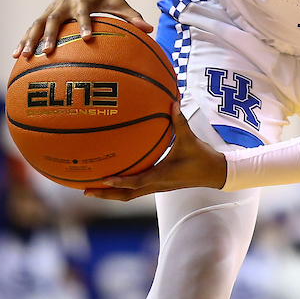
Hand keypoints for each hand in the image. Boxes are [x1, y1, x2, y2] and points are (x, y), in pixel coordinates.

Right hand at [15, 0, 152, 57]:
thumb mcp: (118, 1)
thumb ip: (133, 16)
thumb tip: (150, 30)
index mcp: (83, 2)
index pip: (84, 14)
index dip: (85, 25)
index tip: (87, 38)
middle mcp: (65, 5)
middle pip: (55, 20)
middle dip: (50, 36)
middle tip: (48, 52)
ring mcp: (52, 9)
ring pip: (38, 24)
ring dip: (30, 39)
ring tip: (22, 56)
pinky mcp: (45, 14)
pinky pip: (32, 28)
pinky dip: (23, 39)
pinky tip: (14, 55)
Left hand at [84, 104, 226, 200]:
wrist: (214, 173)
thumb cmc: (202, 158)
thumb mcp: (190, 139)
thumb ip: (180, 121)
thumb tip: (173, 102)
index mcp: (161, 176)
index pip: (136, 183)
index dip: (120, 182)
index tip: (104, 179)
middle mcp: (155, 185)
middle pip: (125, 195)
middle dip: (105, 193)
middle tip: (84, 190)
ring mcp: (156, 187)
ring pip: (128, 195)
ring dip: (110, 193)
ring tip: (92, 188)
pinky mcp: (158, 185)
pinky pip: (135, 189)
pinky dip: (122, 187)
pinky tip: (113, 179)